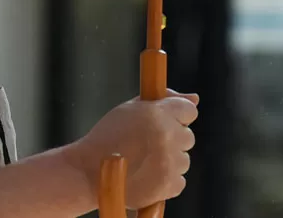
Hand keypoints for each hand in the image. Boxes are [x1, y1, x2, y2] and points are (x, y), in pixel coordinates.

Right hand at [66, 92, 198, 208]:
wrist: (88, 171)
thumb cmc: (107, 137)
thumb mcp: (131, 108)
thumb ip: (165, 99)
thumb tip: (195, 98)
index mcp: (158, 114)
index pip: (189, 110)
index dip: (177, 116)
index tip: (165, 122)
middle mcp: (168, 136)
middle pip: (188, 136)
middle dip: (172, 139)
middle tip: (148, 144)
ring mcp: (170, 162)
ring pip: (184, 160)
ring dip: (169, 160)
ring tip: (143, 162)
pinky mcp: (169, 185)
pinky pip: (179, 180)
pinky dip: (167, 180)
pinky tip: (146, 176)